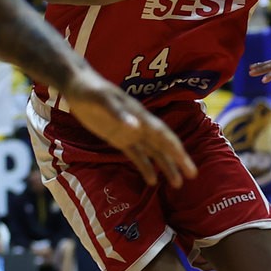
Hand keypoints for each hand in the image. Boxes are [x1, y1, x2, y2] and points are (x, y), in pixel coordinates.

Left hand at [59, 68, 195, 186]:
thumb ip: (119, 114)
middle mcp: (140, 126)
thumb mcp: (103, 100)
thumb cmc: (92, 90)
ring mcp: (131, 133)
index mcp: (141, 117)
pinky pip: (136, 155)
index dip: (176, 150)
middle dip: (178, 161)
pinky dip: (145, 167)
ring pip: (154, 153)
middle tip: (192, 176)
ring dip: (166, 167)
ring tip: (176, 184)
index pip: (163, 136)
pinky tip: (152, 181)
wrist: (78, 86)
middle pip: (164, 146)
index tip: (187, 163)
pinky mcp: (119, 138)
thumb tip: (136, 127)